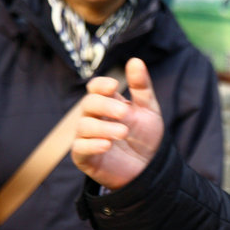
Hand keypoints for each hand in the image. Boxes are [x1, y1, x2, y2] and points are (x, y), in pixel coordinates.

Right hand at [72, 58, 163, 189]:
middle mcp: (94, 118)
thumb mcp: (148, 109)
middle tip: (124, 113)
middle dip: (105, 106)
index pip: (95, 88)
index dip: (100, 85)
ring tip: (123, 132)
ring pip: (84, 126)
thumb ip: (141, 86)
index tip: (114, 86)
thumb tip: (135, 60)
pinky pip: (79, 148)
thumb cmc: (146, 137)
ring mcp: (87, 138)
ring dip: (103, 127)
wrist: (150, 169)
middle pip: (88, 104)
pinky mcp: (85, 158)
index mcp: (108, 104)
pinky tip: (107, 145)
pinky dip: (92, 145)